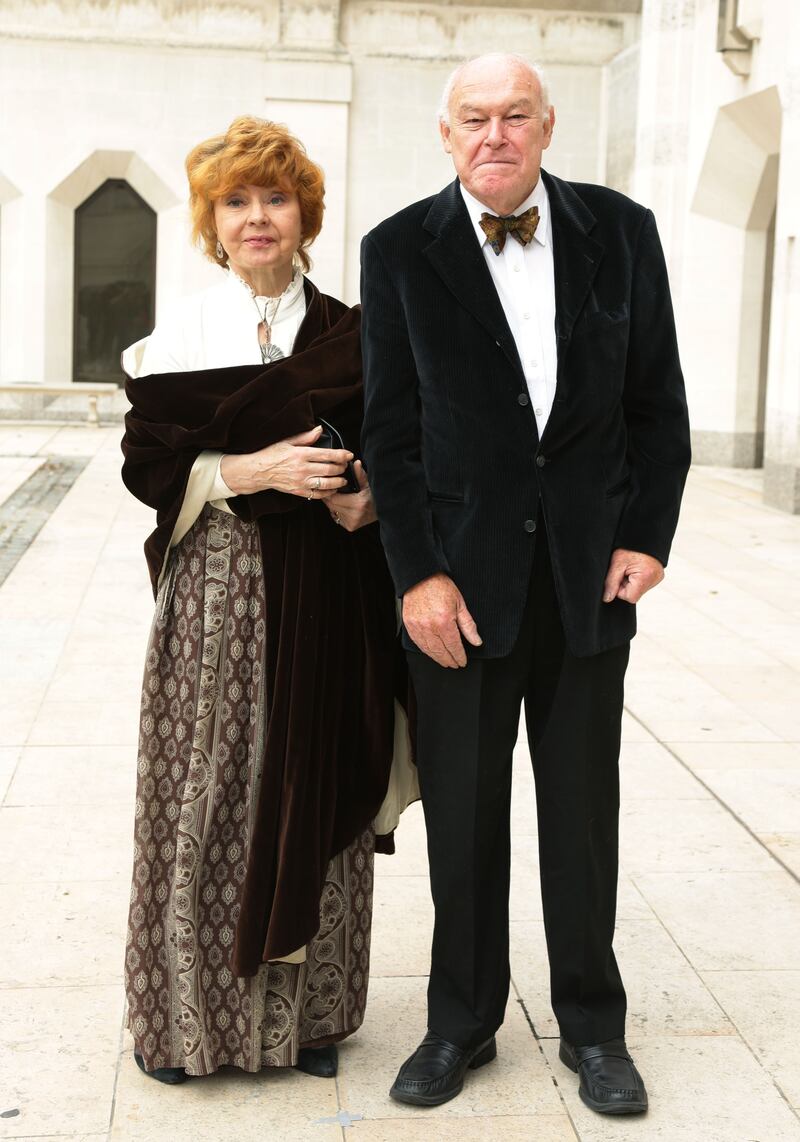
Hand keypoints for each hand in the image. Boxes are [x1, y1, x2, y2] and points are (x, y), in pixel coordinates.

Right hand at [219, 425, 350, 498]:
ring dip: (338, 482)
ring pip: (326, 484)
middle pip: (330, 469)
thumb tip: (320, 429)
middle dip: (341, 468)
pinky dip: (328, 493)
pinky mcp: (298, 492)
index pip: (327, 454)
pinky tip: (332, 488)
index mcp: (301, 454)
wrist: (258, 471)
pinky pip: (317, 495)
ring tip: (342, 479)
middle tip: (346, 466)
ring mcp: (300, 482)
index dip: (341, 454)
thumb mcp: (287, 442)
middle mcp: (302, 469)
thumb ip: (305, 437)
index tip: (349, 454)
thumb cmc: (271, 454)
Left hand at [325, 461, 376, 531]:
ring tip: (340, 496)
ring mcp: (352, 523)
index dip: (330, 491)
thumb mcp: (369, 484)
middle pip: (331, 505)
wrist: (384, 512)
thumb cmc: (376, 497)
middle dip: (329, 496)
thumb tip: (356, 463)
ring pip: (333, 510)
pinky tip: (344, 505)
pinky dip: (337, 510)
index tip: (331, 485)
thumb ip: (360, 474)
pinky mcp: (350, 527)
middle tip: (332, 489)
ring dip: (333, 503)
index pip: (333, 498)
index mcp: (358, 505)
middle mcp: (354, 516)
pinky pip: (337, 516)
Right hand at [403, 573, 482, 667]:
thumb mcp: (460, 604)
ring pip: (429, 650)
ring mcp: (418, 627)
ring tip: (445, 661)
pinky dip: (426, 651)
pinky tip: (432, 652)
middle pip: (441, 651)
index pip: (454, 646)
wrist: (421, 577)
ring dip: (438, 658)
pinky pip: (418, 643)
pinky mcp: (409, 625)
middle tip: (455, 664)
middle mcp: (430, 627)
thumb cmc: (440, 587)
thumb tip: (476, 641)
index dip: (459, 656)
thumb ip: (468, 626)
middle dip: (449, 660)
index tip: (462, 661)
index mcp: (444, 622)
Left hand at [603, 548, 663, 603]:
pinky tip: (636, 567)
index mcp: (646, 576)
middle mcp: (655, 579)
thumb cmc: (630, 546)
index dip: (620, 589)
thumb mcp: (617, 563)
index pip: (630, 597)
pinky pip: (643, 583)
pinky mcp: (658, 575)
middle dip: (626, 584)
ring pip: (638, 588)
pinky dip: (637, 577)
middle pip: (634, 593)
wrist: (643, 533)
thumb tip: (607, 598)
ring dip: (631, 581)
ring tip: (631, 567)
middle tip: (625, 569)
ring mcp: (658, 578)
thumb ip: (611, 583)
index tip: (619, 576)